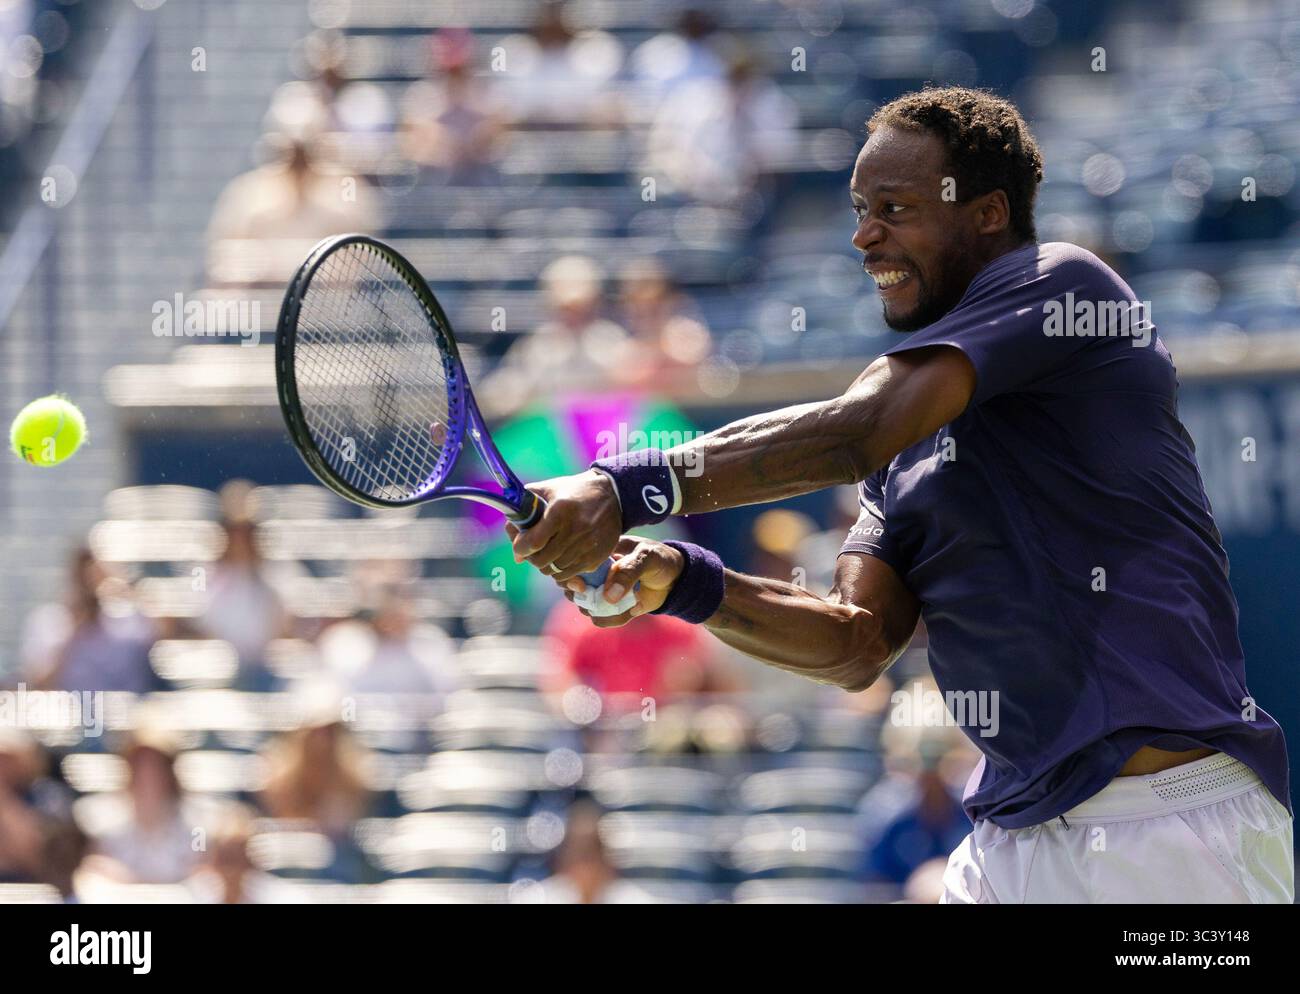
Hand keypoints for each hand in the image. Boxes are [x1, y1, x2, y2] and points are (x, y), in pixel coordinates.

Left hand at [506, 469, 621, 581]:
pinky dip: (563, 570)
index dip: (521, 547)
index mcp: (560, 511)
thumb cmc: (573, 491)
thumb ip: (523, 515)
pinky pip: (571, 574)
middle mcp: (576, 529)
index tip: (520, 544)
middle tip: (534, 550)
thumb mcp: (546, 490)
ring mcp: (588, 545)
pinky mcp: (598, 556)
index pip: (533, 542)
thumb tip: (517, 553)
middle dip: (532, 558)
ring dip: (547, 565)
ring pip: (555, 571)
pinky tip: (563, 557)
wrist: (612, 494)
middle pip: (542, 561)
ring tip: (549, 553)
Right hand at [558, 537, 684, 627]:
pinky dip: (612, 619)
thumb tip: (608, 597)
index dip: (569, 576)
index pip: (573, 563)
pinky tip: (632, 611)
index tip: (579, 586)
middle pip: (572, 587)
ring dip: (597, 610)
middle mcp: (596, 573)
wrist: (677, 577)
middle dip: (579, 596)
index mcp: (600, 553)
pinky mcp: (613, 608)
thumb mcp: (647, 557)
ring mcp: (603, 591)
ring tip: (621, 604)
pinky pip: (603, 619)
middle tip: (596, 598)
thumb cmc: (660, 559)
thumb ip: (628, 571)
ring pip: (585, 606)